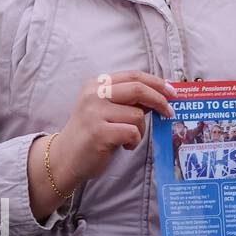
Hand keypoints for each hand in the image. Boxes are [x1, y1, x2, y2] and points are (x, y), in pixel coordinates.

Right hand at [28, 70, 176, 220]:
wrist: (63, 159)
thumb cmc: (91, 134)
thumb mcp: (106, 110)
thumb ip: (128, 100)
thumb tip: (161, 95)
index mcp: (96, 85)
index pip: (133, 75)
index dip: (156, 82)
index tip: (172, 91)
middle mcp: (94, 95)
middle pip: (138, 89)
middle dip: (160, 100)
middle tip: (169, 112)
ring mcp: (95, 113)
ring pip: (137, 115)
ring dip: (141, 130)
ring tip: (128, 138)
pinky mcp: (99, 132)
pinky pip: (133, 132)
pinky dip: (134, 141)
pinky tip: (123, 146)